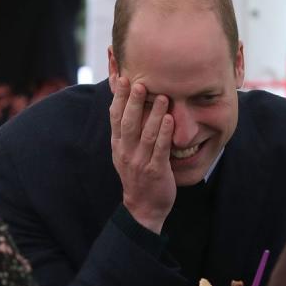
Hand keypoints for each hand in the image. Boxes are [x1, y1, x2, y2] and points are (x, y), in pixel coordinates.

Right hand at [109, 76, 175, 233]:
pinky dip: (164, 134)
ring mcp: (140, 162)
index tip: (124, 78)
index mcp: (118, 145)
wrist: (143, 207)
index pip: (116, 117)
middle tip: (140, 82)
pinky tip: (169, 120)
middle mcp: (126, 152)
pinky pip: (159, 150)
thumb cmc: (137, 176)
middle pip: (128, 122)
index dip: (119, 98)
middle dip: (134, 102)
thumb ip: (126, 132)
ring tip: (162, 97)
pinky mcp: (155, 171)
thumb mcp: (125, 153)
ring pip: (145, 134)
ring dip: (154, 114)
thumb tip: (127, 105)